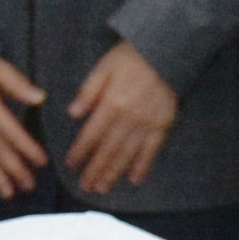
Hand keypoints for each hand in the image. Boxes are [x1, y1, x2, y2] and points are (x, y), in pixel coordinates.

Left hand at [64, 43, 179, 190]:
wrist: (167, 51)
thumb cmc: (131, 57)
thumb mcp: (104, 67)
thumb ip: (88, 91)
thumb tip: (72, 114)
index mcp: (111, 103)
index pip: (91, 134)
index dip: (80, 151)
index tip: (71, 164)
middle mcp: (128, 118)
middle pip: (108, 149)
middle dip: (95, 170)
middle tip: (85, 187)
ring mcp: (147, 124)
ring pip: (127, 154)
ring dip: (114, 173)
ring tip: (102, 188)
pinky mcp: (163, 125)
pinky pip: (152, 150)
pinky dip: (143, 166)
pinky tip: (135, 180)